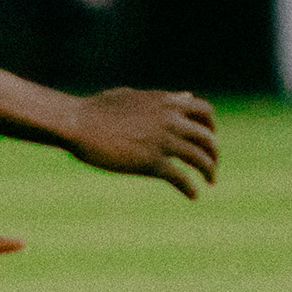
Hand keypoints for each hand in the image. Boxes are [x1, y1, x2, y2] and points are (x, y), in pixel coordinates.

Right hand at [64, 88, 216, 195]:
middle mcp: (170, 120)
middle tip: (212, 166)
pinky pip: (180, 178)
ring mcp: (162, 141)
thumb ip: (163, 99)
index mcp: (166, 102)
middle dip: (213, 154)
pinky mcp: (151, 163)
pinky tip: (193, 195)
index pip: (205, 112)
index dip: (211, 127)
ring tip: (210, 182)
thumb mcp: (134, 96)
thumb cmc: (98, 109)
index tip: (209, 140)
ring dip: (209, 172)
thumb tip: (184, 96)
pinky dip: (190, 188)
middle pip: (207, 138)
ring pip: (199, 159)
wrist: (78, 123)